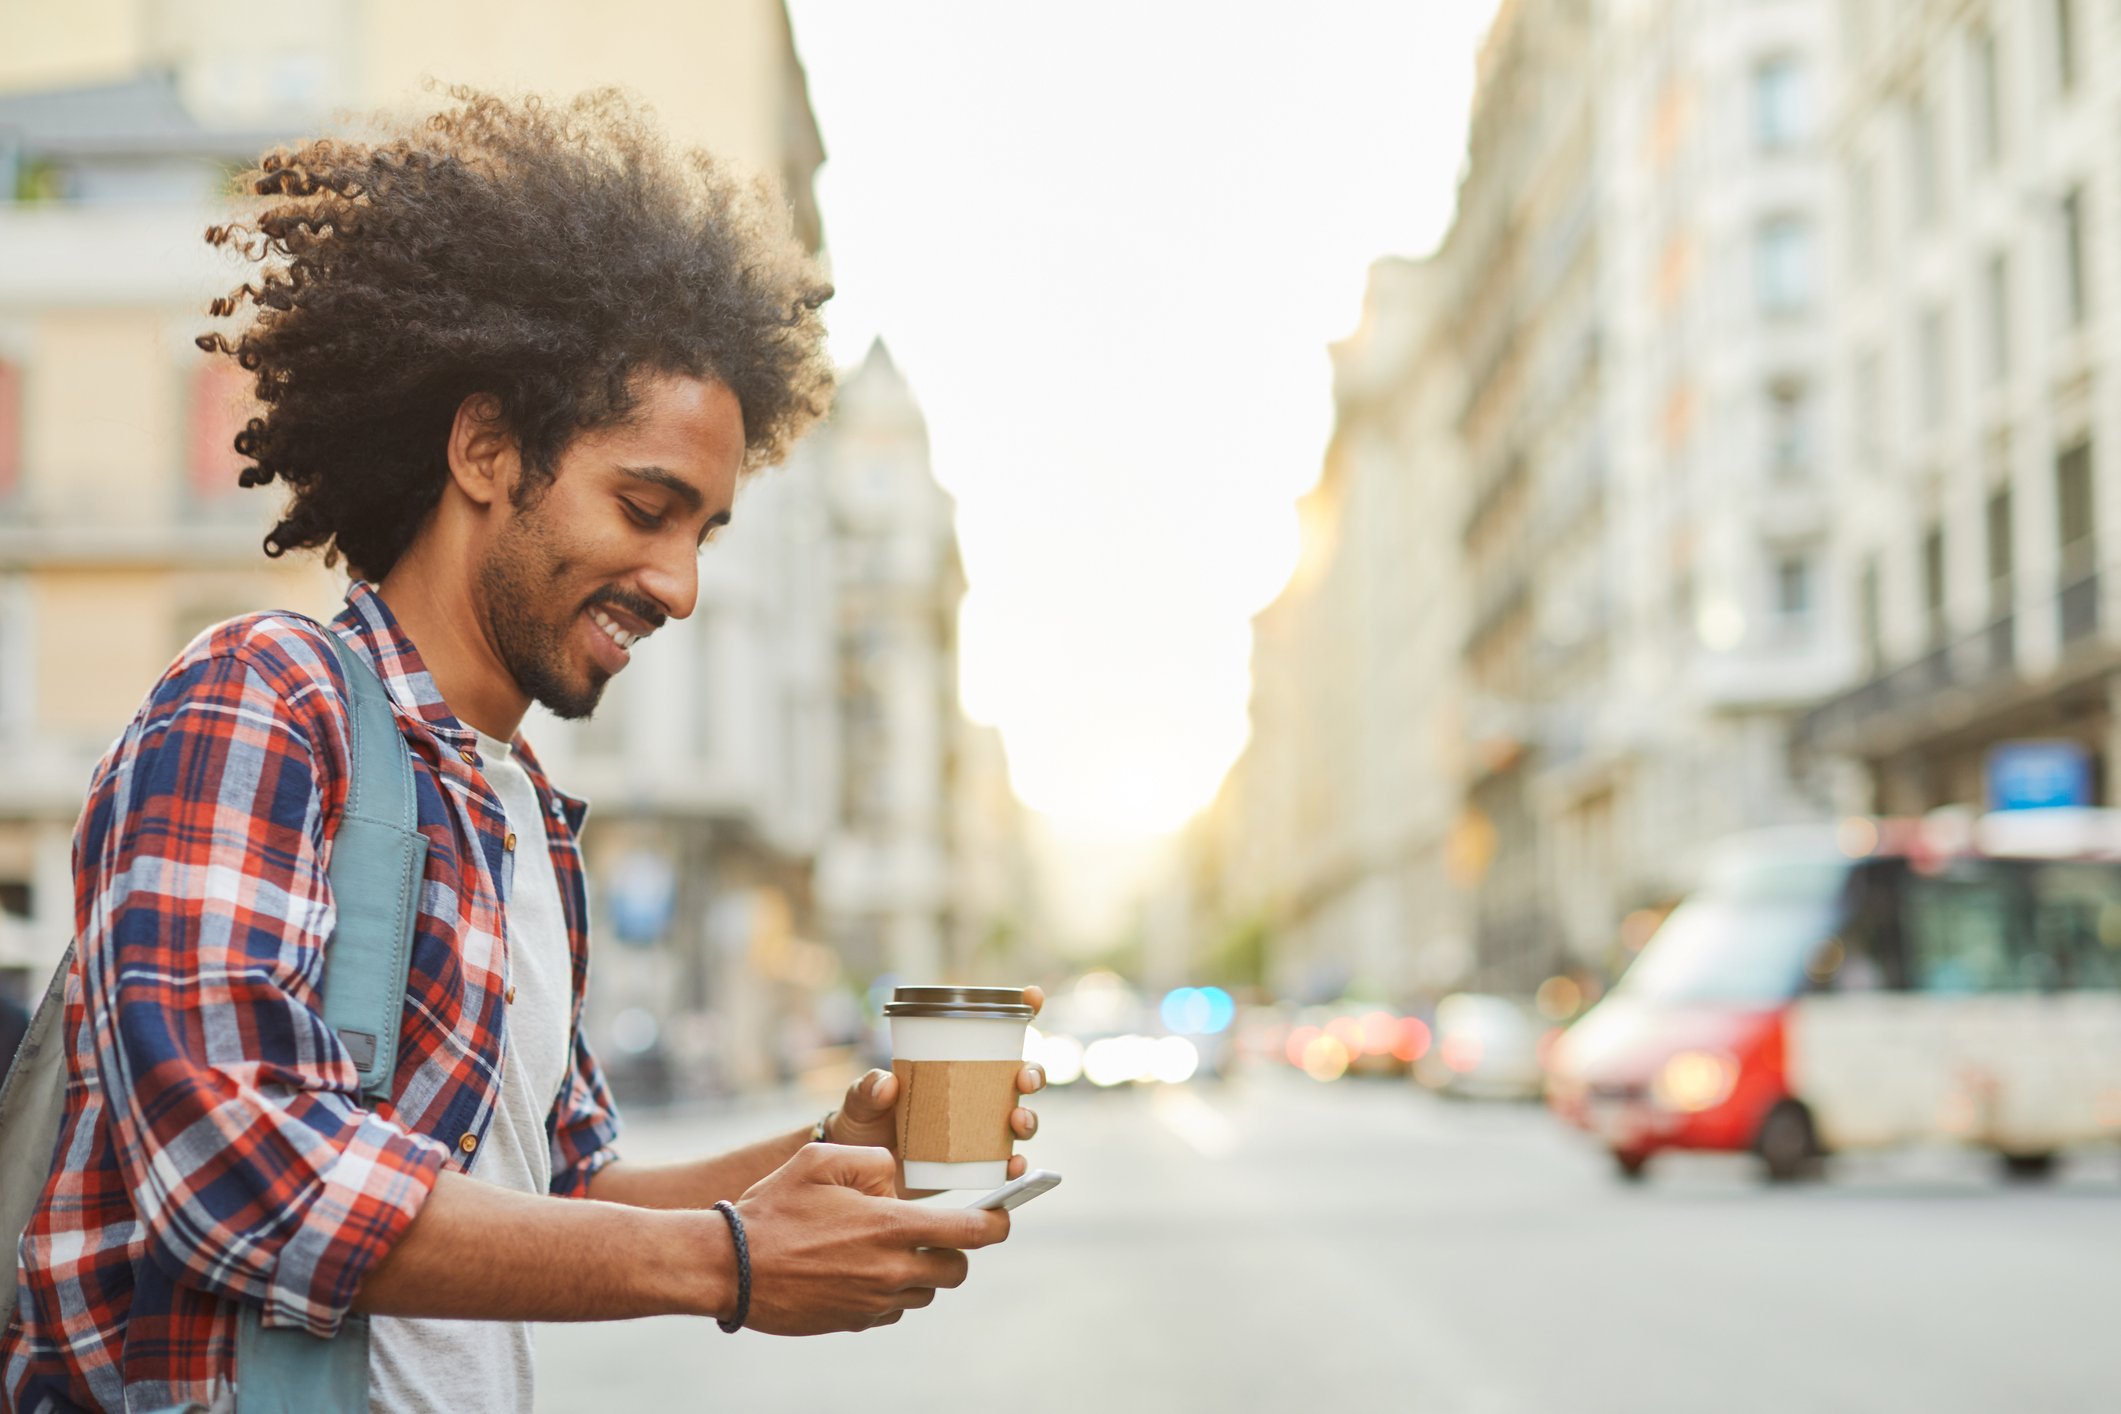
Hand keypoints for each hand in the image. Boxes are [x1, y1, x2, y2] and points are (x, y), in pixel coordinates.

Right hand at [732, 1143, 1008, 1334]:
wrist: (730, 1267)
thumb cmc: (774, 1207)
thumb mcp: (821, 1159)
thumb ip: (873, 1160)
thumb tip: (898, 1180)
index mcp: (890, 1227)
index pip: (972, 1232)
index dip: (997, 1223)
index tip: (1002, 1215)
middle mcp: (890, 1270)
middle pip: (955, 1271)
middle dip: (953, 1251)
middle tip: (930, 1232)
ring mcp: (872, 1302)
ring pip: (923, 1294)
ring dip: (917, 1273)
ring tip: (881, 1247)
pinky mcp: (853, 1322)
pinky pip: (889, 1310)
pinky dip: (886, 1292)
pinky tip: (855, 1269)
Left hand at [828, 986, 1046, 1196]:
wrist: (860, 1176)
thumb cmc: (864, 1125)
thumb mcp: (859, 1101)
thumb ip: (867, 1089)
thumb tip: (888, 1083)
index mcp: (954, 1065)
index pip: (993, 1033)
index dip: (1022, 1010)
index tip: (1032, 996)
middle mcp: (975, 1094)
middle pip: (1020, 1076)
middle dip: (1033, 1073)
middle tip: (1024, 1078)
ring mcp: (979, 1130)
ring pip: (1020, 1119)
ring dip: (1029, 1119)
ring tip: (1016, 1121)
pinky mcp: (976, 1163)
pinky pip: (1005, 1163)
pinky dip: (1016, 1164)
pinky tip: (1013, 1165)